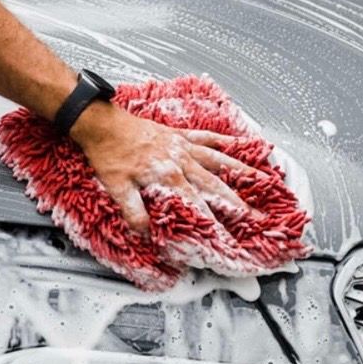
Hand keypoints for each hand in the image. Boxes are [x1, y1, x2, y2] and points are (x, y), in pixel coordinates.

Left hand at [70, 101, 260, 232]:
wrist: (102, 124)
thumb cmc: (108, 154)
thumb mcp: (116, 188)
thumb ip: (133, 212)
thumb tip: (146, 234)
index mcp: (168, 176)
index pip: (196, 206)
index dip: (212, 224)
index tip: (227, 239)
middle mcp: (181, 160)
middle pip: (216, 185)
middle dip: (237, 203)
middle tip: (256, 216)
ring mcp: (182, 146)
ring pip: (218, 160)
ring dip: (240, 171)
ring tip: (261, 179)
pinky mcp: (178, 135)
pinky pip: (205, 137)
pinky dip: (222, 141)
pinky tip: (236, 143)